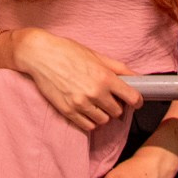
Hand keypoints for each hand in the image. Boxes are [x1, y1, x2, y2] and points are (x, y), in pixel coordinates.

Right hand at [10, 28, 142, 131]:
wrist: (40, 55)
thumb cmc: (68, 51)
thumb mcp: (96, 55)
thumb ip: (118, 68)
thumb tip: (137, 77)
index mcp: (104, 76)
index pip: (132, 98)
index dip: (137, 100)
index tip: (135, 101)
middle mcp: (95, 92)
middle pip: (117, 111)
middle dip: (116, 105)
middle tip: (109, 97)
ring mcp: (80, 104)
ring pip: (103, 121)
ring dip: (103, 114)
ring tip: (96, 103)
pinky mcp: (68, 111)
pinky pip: (88, 126)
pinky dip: (91, 120)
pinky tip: (87, 109)